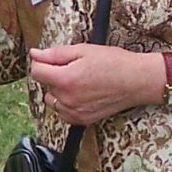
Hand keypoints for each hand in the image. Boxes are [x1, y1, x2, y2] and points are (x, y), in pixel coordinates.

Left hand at [29, 44, 170, 124]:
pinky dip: (66, 103)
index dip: (41, 61)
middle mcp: (67, 99)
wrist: (137, 81)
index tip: (49, 58)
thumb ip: (55, 54)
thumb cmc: (114, 62)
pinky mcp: (82, 120)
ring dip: (59, 90)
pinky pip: (62, 112)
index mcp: (65, 79)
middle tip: (75, 67)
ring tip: (79, 81)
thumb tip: (35, 54)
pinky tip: (81, 94)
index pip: (36, 71)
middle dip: (54, 74)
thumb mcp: (83, 50)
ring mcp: (74, 112)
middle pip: (45, 85)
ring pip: (52, 100)